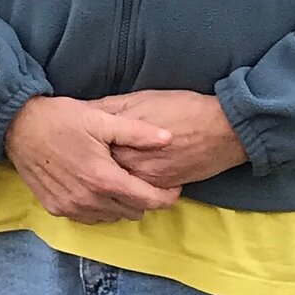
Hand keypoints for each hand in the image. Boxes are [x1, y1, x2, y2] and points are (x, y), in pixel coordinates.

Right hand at [4, 94, 181, 221]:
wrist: (17, 127)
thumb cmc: (60, 119)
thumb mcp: (101, 119)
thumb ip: (137, 133)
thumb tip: (169, 138)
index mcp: (104, 178)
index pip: (148, 201)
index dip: (167, 197)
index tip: (173, 188)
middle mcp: (88, 199)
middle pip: (132, 212)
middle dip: (144, 199)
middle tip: (144, 181)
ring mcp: (71, 207)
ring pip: (111, 217)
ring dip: (121, 205)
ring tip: (121, 184)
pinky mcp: (56, 208)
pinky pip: (89, 217)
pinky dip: (100, 208)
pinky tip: (97, 190)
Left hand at [91, 89, 250, 190]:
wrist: (224, 129)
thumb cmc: (183, 108)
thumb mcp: (140, 98)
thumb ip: (109, 107)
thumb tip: (82, 110)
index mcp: (121, 140)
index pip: (88, 148)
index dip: (78, 144)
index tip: (70, 140)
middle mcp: (131, 164)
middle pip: (98, 171)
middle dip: (89, 165)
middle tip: (81, 158)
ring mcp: (146, 180)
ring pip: (116, 187)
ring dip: (107, 181)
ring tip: (99, 171)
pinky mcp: (161, 189)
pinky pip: (135, 195)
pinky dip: (126, 190)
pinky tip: (121, 181)